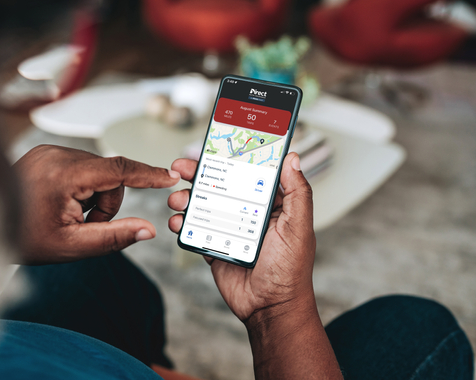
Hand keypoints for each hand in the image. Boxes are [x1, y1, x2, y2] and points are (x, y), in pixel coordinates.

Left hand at [13, 145, 180, 263]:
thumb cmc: (21, 238)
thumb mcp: (71, 246)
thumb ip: (114, 237)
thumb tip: (150, 230)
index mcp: (63, 175)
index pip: (119, 169)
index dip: (149, 174)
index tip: (171, 177)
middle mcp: (57, 156)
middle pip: (111, 175)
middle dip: (107, 203)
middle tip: (86, 227)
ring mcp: (50, 152)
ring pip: (98, 173)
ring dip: (94, 198)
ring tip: (70, 218)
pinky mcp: (46, 155)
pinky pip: (82, 169)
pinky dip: (82, 189)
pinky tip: (62, 205)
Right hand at [169, 153, 341, 378]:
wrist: (270, 307)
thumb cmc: (291, 269)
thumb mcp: (299, 226)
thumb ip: (297, 192)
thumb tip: (292, 159)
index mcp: (272, 204)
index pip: (252, 173)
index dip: (234, 158)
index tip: (216, 145)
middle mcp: (249, 213)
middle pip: (222, 184)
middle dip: (199, 173)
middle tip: (180, 166)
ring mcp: (230, 229)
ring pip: (204, 204)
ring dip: (186, 197)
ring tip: (178, 198)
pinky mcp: (214, 246)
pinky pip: (194, 230)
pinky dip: (181, 223)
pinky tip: (176, 221)